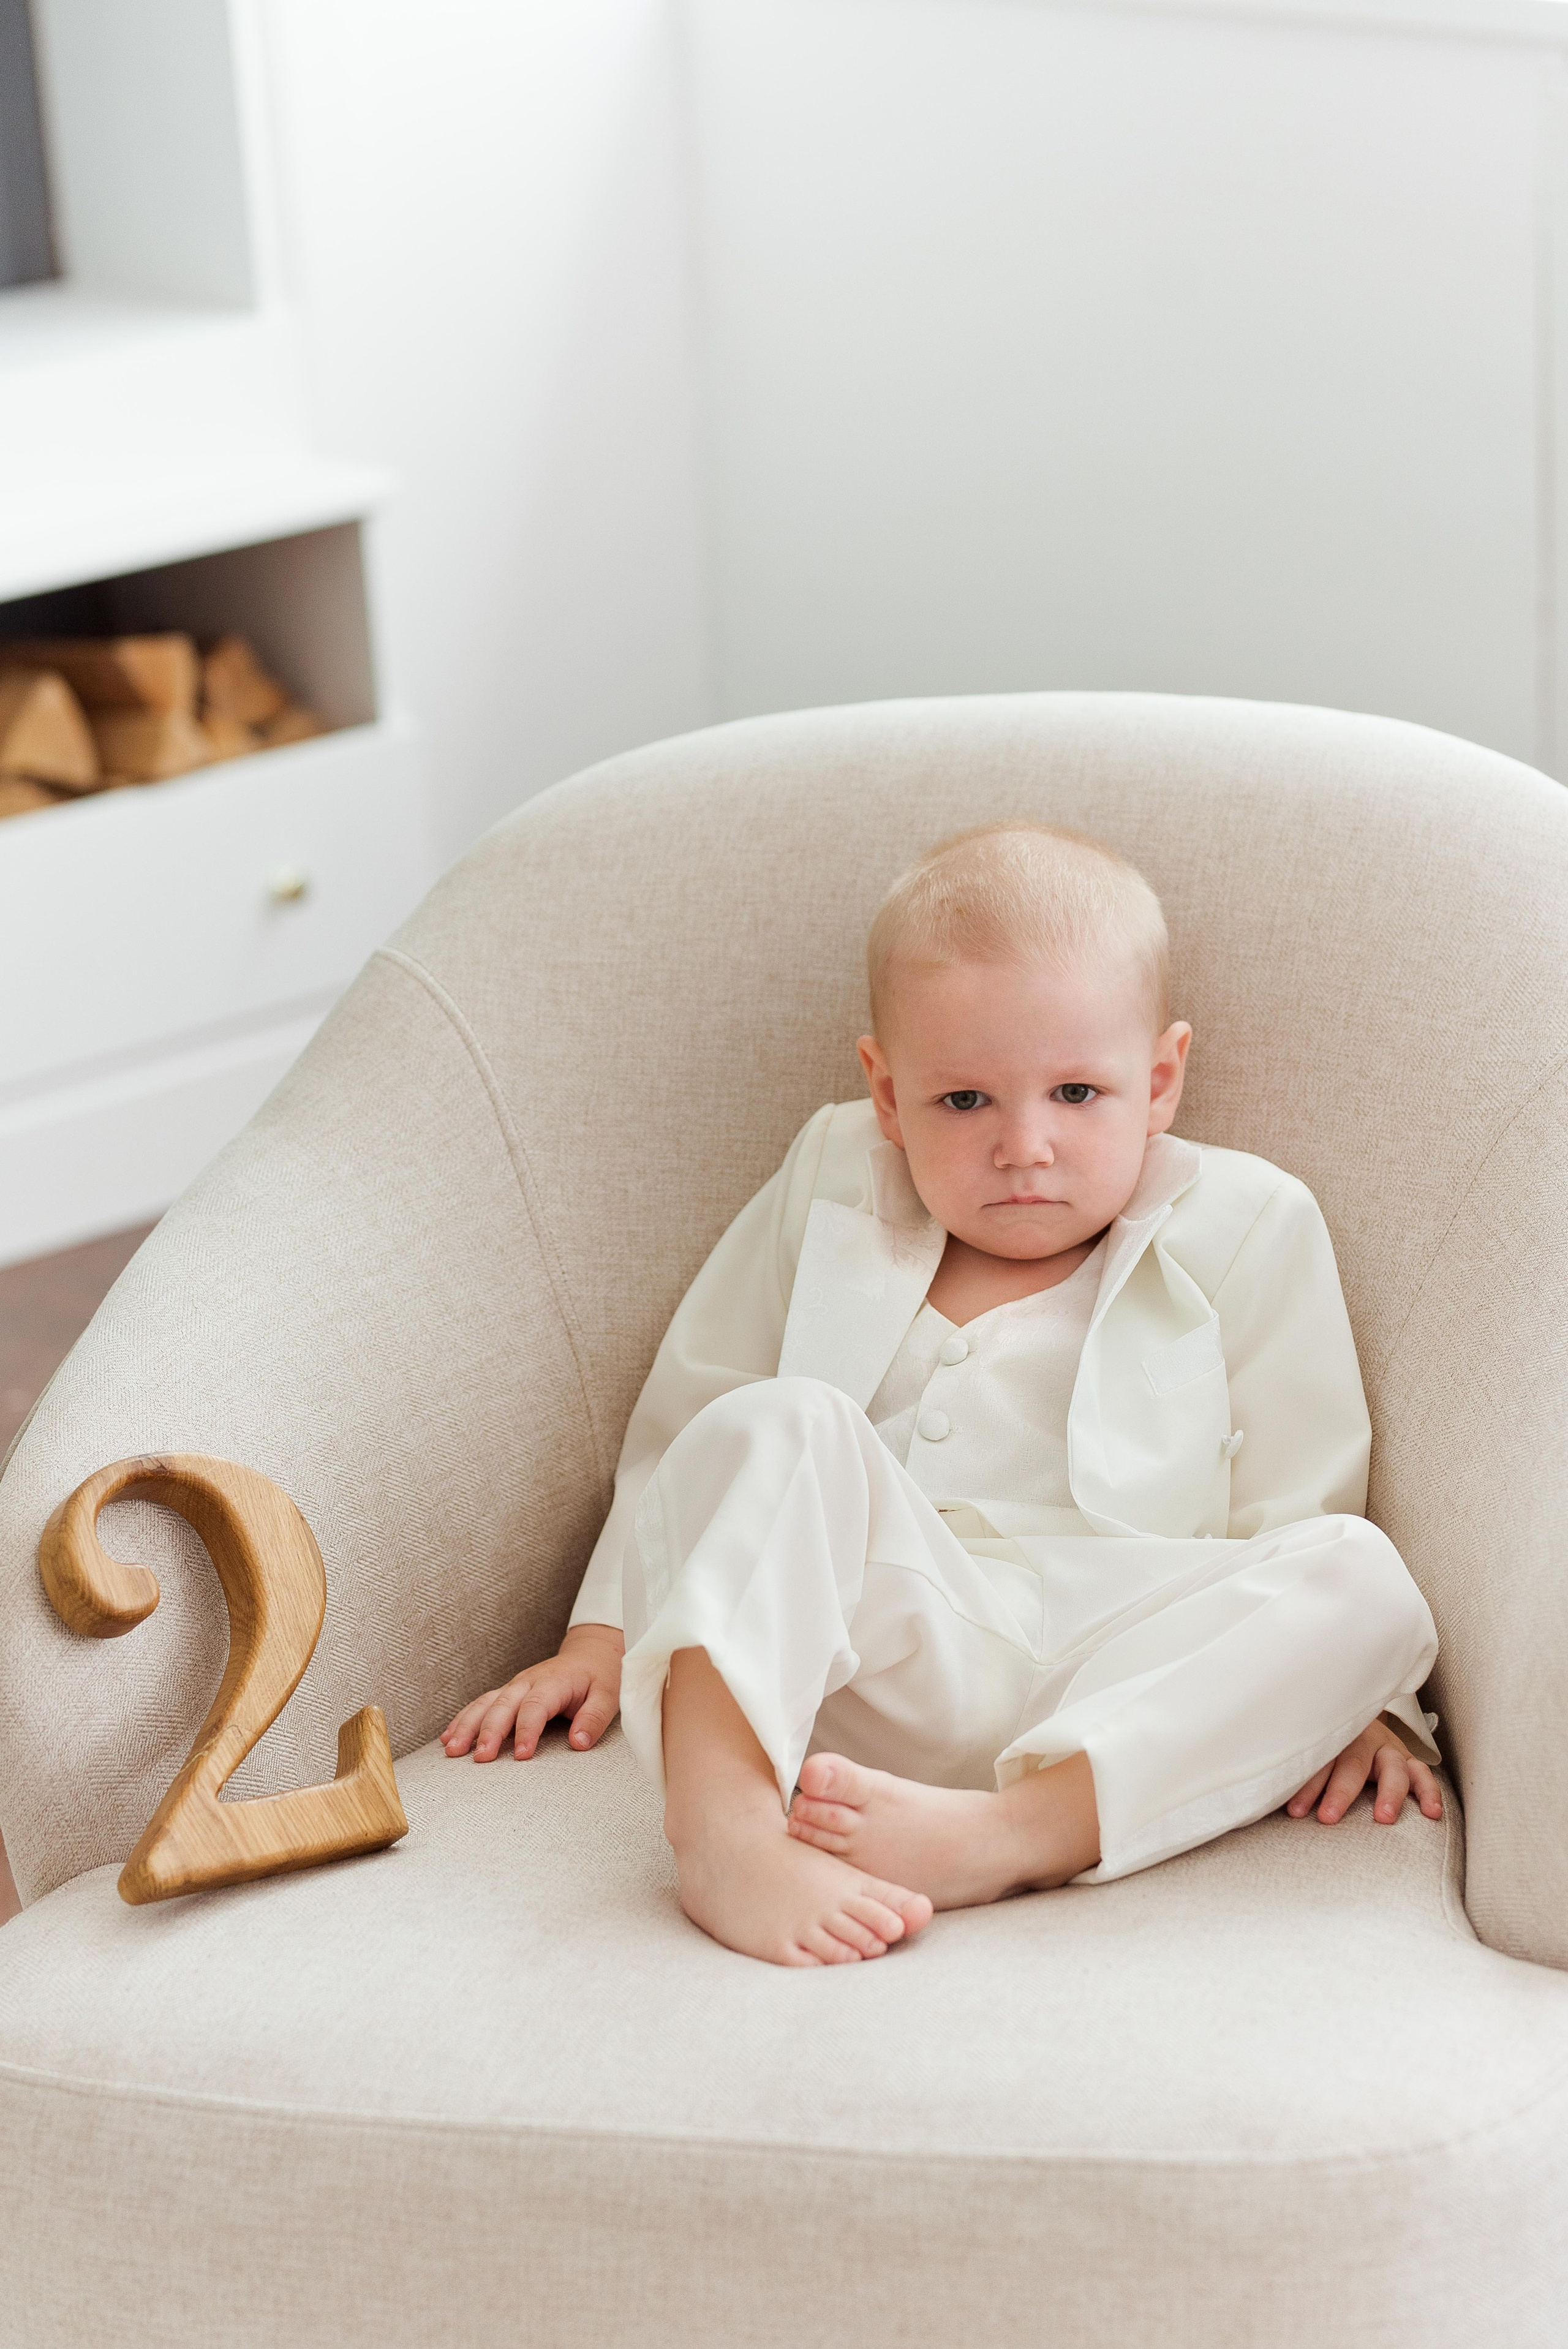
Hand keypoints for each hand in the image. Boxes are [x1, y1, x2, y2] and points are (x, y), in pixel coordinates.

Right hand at [441, 1623, 624, 1762]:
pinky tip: (447, 1737)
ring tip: (451, 1750)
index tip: (521, 1755)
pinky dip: (462, 1719)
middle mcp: (528, 1682)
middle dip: (489, 1732)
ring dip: (467, 1726)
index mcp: (553, 1682)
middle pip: (503, 1706)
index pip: (535, 1707)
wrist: (590, 1654)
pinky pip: (480, 1704)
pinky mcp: (507, 1692)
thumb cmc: (599, 1677)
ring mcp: (514, 1686)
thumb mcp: (608, 1696)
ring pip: (484, 1704)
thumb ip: (593, 1719)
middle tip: (480, 1759)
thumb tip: (579, 1743)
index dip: (526, 1731)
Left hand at [1286, 1718, 1441, 1826]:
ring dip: (1388, 1792)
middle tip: (1327, 1817)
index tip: (1293, 1811)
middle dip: (1339, 1792)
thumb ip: (1294, 1766)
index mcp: (1330, 1736)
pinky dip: (1429, 1792)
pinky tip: (1432, 1814)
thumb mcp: (1308, 1748)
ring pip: (1391, 1767)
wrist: (1353, 1715)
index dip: (1305, 1786)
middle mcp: (1361, 1739)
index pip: (1317, 1761)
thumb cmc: (1324, 1743)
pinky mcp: (1407, 1759)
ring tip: (1382, 1817)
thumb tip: (1262, 1794)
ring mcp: (1387, 1748)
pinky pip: (1423, 1774)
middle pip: (1351, 1764)